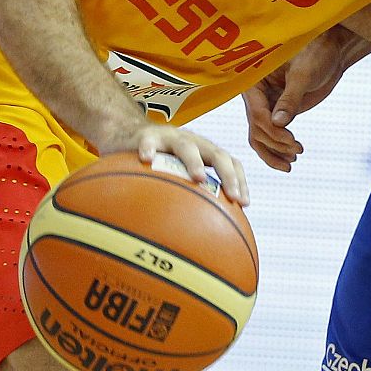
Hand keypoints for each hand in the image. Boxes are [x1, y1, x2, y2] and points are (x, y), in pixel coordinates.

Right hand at [95, 119, 249, 205]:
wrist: (126, 132)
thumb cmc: (153, 161)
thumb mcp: (173, 175)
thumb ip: (187, 198)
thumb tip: (196, 239)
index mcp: (203, 152)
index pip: (230, 162)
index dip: (240, 181)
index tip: (244, 204)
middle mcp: (192, 143)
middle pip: (217, 154)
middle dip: (228, 175)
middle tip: (233, 196)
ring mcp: (170, 138)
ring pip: (186, 146)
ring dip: (195, 161)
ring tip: (199, 178)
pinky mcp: (145, 135)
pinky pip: (147, 142)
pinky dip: (148, 148)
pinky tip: (146, 159)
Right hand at [243, 28, 370, 170]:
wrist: (331, 53)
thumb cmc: (317, 53)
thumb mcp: (304, 74)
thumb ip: (290, 98)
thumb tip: (277, 123)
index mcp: (254, 79)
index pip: (256, 112)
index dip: (272, 130)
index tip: (290, 140)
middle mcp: (256, 94)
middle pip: (257, 128)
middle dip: (275, 143)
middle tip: (297, 150)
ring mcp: (266, 104)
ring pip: (260, 136)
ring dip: (275, 151)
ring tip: (293, 160)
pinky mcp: (277, 111)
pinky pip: (271, 135)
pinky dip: (278, 149)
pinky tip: (289, 159)